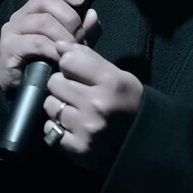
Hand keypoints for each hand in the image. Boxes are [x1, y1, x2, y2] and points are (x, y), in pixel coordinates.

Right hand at [0, 0, 101, 91]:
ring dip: (64, 35)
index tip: (81, 1)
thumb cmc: (47, 64)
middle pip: (46, 0)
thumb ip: (84, 30)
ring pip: (43, 21)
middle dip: (70, 17)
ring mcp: (12, 30)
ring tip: (72, 49)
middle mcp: (20, 15)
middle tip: (80, 36)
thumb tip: (92, 14)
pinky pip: (37, 42)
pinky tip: (61, 59)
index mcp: (34, 9)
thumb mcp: (70, 44)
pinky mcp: (9, 48)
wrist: (22, 90)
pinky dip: (54, 50)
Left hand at [43, 41, 142, 172]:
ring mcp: (87, 128)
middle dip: (63, 85)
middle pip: (55, 82)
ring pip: (50, 105)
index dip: (70, 65)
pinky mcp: (78, 147)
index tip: (76, 72)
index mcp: (111, 82)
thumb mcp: (118, 76)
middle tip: (77, 93)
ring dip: (59, 107)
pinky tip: (72, 127)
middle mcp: (98, 104)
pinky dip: (57, 127)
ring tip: (75, 111)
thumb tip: (59, 45)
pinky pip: (50, 128)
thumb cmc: (128, 103)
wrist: (142, 141)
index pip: (69, 61)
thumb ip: (88, 58)